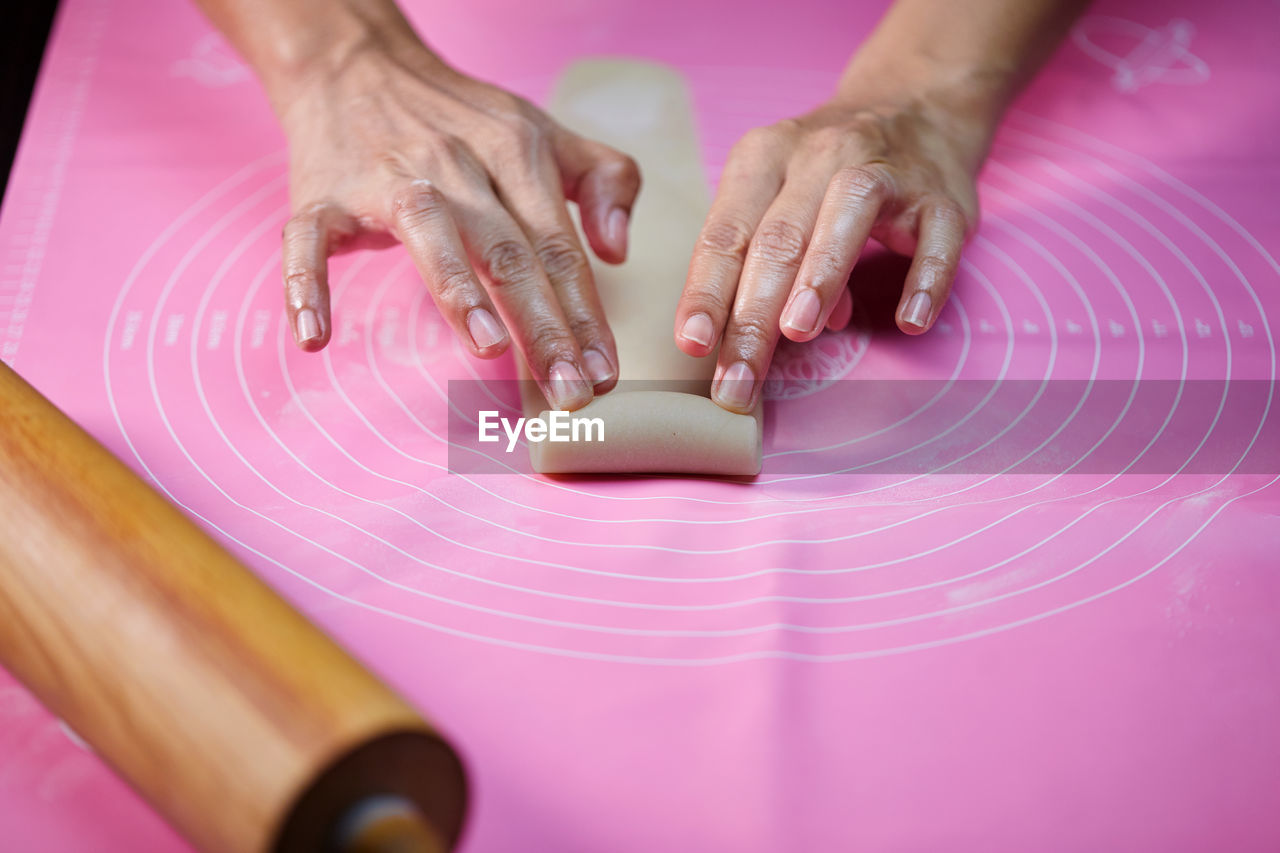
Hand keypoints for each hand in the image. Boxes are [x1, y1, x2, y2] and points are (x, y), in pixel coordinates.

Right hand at [277, 40, 638, 410]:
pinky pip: (310, 242)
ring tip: (488, 345)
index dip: (585, 313)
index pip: (559, 246)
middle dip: (543, 326)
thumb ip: (602, 178)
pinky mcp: (324, 197)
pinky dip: (305, 285)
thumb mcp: (544, 131)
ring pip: (430, 234)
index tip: (603, 372)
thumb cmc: (460, 118)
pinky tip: (315, 336)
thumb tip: (619, 250)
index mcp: (516, 154)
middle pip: (510, 251)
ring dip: (459, 290)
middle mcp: (457, 165)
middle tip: (569, 390)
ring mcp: (387, 180)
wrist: (354, 64)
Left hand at [674, 92, 985, 412]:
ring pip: (848, 214)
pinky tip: (909, 320)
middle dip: (753, 315)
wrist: (916, 105)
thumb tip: (749, 342)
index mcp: (764, 158)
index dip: (706, 291)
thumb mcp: (775, 198)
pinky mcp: (942, 197)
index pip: (725, 233)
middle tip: (737, 379)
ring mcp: (886, 170)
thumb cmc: (824, 174)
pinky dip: (925, 279)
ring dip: (821, 276)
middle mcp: (819, 155)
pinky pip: (937, 237)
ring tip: (799, 332)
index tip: (693, 344)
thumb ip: (757, 266)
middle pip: (778, 238)